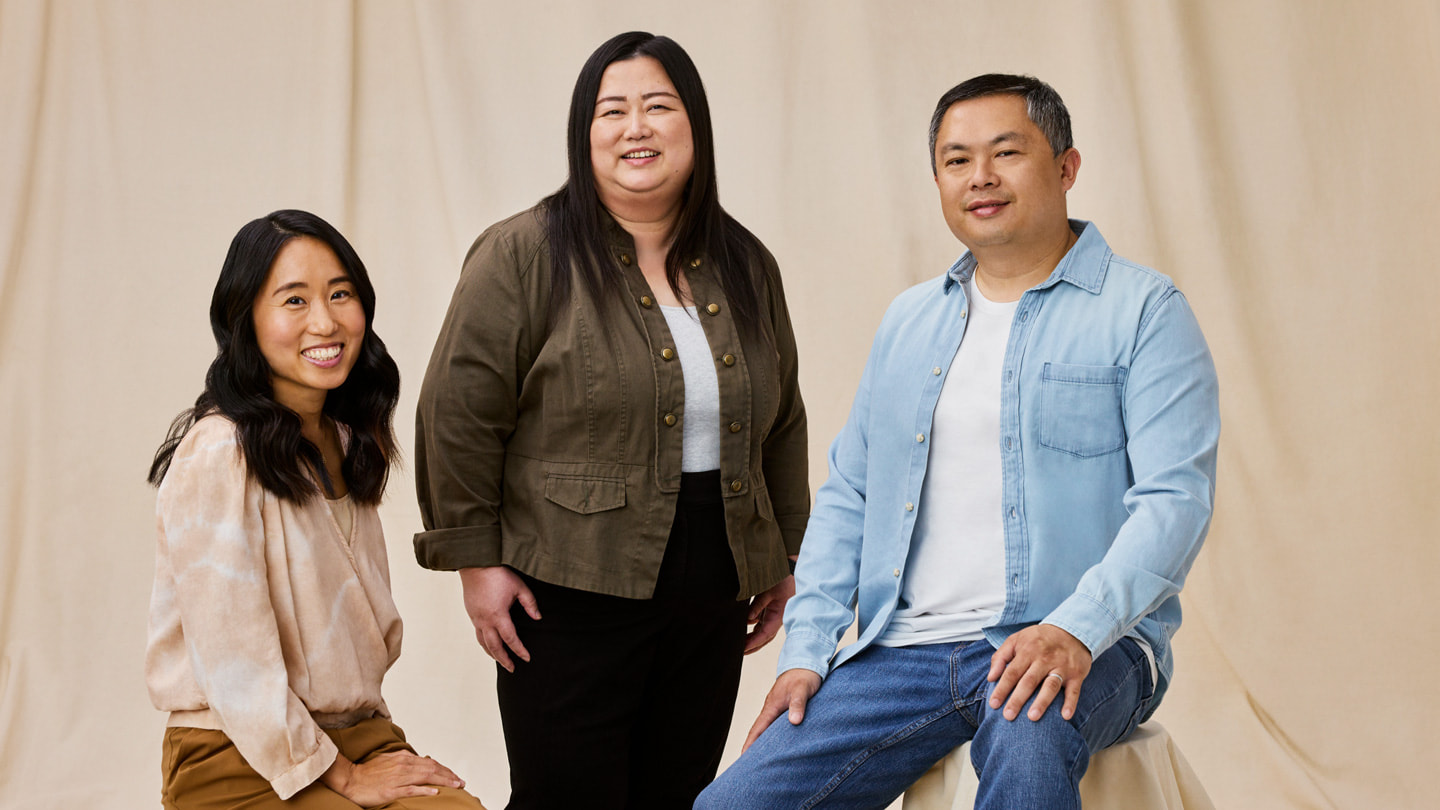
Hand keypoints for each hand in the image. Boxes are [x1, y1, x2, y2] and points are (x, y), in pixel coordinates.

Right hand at [321, 751, 464, 806]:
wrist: (350, 779)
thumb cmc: (369, 773)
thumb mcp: (390, 761)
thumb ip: (405, 761)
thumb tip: (420, 763)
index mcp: (403, 757)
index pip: (430, 762)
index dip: (445, 769)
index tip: (455, 776)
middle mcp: (403, 764)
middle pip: (432, 768)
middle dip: (449, 775)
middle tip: (461, 782)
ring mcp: (398, 777)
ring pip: (426, 777)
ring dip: (444, 781)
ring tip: (456, 785)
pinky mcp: (392, 789)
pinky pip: (411, 789)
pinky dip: (424, 790)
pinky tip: (435, 792)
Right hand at [459, 566, 539, 671]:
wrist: (475, 563)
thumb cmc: (498, 573)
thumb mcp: (519, 587)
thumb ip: (530, 604)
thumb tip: (538, 618)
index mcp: (498, 615)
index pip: (511, 639)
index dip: (520, 650)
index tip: (527, 658)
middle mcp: (484, 620)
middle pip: (494, 647)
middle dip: (504, 659)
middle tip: (512, 669)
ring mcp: (475, 617)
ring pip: (483, 642)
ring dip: (492, 654)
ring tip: (500, 661)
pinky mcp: (471, 613)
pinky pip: (477, 633)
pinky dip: (484, 643)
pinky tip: (489, 644)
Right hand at [742, 668, 821, 751]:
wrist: (807, 662)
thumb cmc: (804, 675)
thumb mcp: (802, 690)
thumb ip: (798, 705)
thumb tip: (794, 722)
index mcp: (772, 705)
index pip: (758, 728)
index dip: (750, 743)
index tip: (743, 757)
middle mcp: (772, 708)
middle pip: (760, 731)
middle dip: (754, 746)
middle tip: (749, 764)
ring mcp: (778, 708)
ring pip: (768, 728)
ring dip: (764, 742)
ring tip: (762, 758)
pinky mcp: (786, 707)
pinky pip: (777, 724)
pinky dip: (774, 735)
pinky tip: (778, 743)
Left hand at [744, 573, 794, 653]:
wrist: (790, 568)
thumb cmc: (783, 579)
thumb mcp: (769, 591)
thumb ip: (758, 605)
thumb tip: (748, 620)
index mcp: (778, 616)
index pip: (765, 634)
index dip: (753, 643)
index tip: (742, 649)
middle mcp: (776, 618)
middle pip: (764, 637)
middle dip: (752, 646)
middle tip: (739, 652)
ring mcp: (774, 613)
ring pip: (762, 630)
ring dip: (752, 637)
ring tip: (739, 642)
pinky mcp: (771, 608)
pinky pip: (761, 621)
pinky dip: (753, 625)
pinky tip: (744, 626)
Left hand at [987, 624, 1091, 721]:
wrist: (1071, 630)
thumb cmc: (1038, 639)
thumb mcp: (1016, 640)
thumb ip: (1000, 657)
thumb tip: (990, 678)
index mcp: (1027, 651)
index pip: (1012, 672)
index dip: (1002, 689)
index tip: (993, 704)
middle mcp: (1044, 659)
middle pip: (1029, 681)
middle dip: (1018, 699)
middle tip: (1008, 716)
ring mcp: (1061, 667)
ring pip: (1050, 686)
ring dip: (1042, 702)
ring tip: (1032, 718)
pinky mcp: (1076, 674)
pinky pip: (1074, 690)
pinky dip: (1070, 703)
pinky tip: (1065, 716)